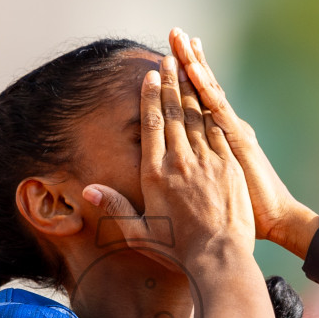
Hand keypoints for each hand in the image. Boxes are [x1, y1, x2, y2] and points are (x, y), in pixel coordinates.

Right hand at [84, 51, 254, 266]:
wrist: (219, 259)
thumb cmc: (176, 251)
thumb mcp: (138, 234)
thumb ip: (114, 208)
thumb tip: (88, 190)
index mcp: (156, 174)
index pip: (152, 126)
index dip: (151, 98)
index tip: (151, 76)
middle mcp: (181, 162)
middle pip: (174, 114)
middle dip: (171, 83)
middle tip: (169, 59)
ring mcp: (208, 162)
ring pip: (197, 117)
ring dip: (191, 89)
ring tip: (187, 66)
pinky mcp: (230, 167)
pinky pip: (219, 131)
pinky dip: (213, 109)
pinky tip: (211, 95)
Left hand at [168, 28, 315, 250]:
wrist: (270, 223)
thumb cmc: (241, 215)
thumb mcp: (218, 188)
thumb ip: (202, 169)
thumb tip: (186, 165)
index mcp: (213, 139)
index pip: (193, 102)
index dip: (181, 78)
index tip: (169, 56)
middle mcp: (221, 130)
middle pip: (198, 88)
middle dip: (185, 59)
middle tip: (174, 30)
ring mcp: (230, 132)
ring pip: (207, 91)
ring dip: (194, 62)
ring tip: (182, 37)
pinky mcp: (237, 140)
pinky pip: (217, 109)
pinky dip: (206, 87)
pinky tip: (194, 69)